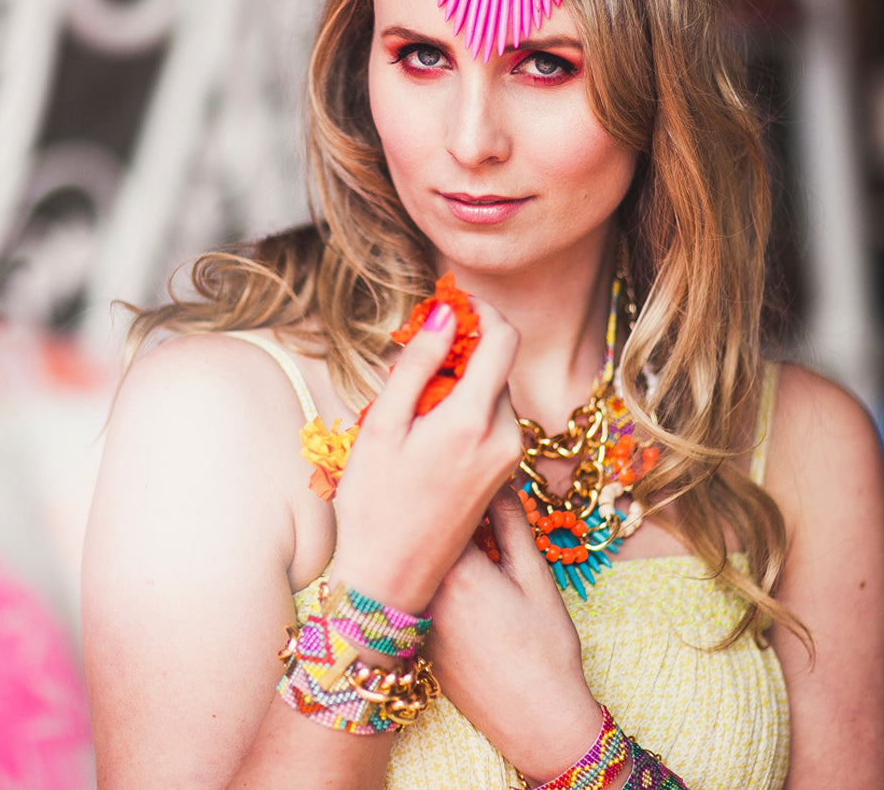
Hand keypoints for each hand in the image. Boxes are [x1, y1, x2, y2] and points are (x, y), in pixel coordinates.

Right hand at [331, 298, 521, 614]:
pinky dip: (466, 407)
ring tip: (411, 402)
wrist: (391, 579)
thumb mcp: (384, 424)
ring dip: (460, 379)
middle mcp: (505, 437)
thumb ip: (419, 363)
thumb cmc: (374, 503)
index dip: (479, 310)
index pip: (504, 337)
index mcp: (475, 420)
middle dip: (462, 347)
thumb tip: (446, 313)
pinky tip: (426, 428)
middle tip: (413, 354)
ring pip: (494, 391)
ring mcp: (508, 458)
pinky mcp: (503, 474)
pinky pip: (493, 420)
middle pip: (498, 363)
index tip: (447, 304)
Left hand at [424, 488, 602, 783]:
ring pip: (420, 562)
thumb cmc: (544, 648)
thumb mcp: (534, 574)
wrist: (536, 721)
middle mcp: (425, 592)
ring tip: (473, 538)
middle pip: (423, 532)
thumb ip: (510, 521)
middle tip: (473, 499)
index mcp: (456, 570)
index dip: (462, 487)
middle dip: (445, 512)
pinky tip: (467, 581)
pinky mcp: (419, 639)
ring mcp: (418, 618)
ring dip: (438, 543)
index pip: (443, 507)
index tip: (478, 476)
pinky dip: (436, 576)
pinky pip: (420, 591)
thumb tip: (497, 481)